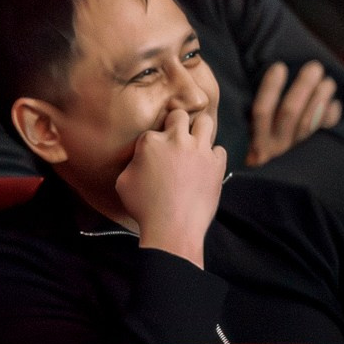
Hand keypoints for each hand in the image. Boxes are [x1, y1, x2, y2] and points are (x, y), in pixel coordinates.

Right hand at [116, 101, 226, 267]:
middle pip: (179, 115)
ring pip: (205, 122)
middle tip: (176, 141)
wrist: (173, 228)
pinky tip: (205, 167)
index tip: (155, 157)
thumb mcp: (123, 182)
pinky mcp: (216, 164)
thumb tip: (141, 159)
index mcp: (151, 141)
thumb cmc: (144, 208)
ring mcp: (199, 150)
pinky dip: (213, 156)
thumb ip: (133, 163)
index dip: (154, 143)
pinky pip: (219, 150)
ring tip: (194, 144)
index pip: (153, 129)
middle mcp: (177, 140)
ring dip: (199, 131)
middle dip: (177, 124)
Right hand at [245, 61, 340, 167]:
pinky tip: (334, 104)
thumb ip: (250, 118)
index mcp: (256, 141)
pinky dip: (330, 119)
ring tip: (327, 81)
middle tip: (314, 67)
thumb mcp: (245, 140)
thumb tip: (265, 80)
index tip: (279, 67)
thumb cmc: (257, 156)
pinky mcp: (311, 158)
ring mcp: (294, 154)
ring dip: (319, 99)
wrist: (274, 192)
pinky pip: (323, 137)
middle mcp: (275, 147)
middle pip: (289, 113)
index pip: (262, 111)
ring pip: (308, 123)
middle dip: (303, 87)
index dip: (270, 88)